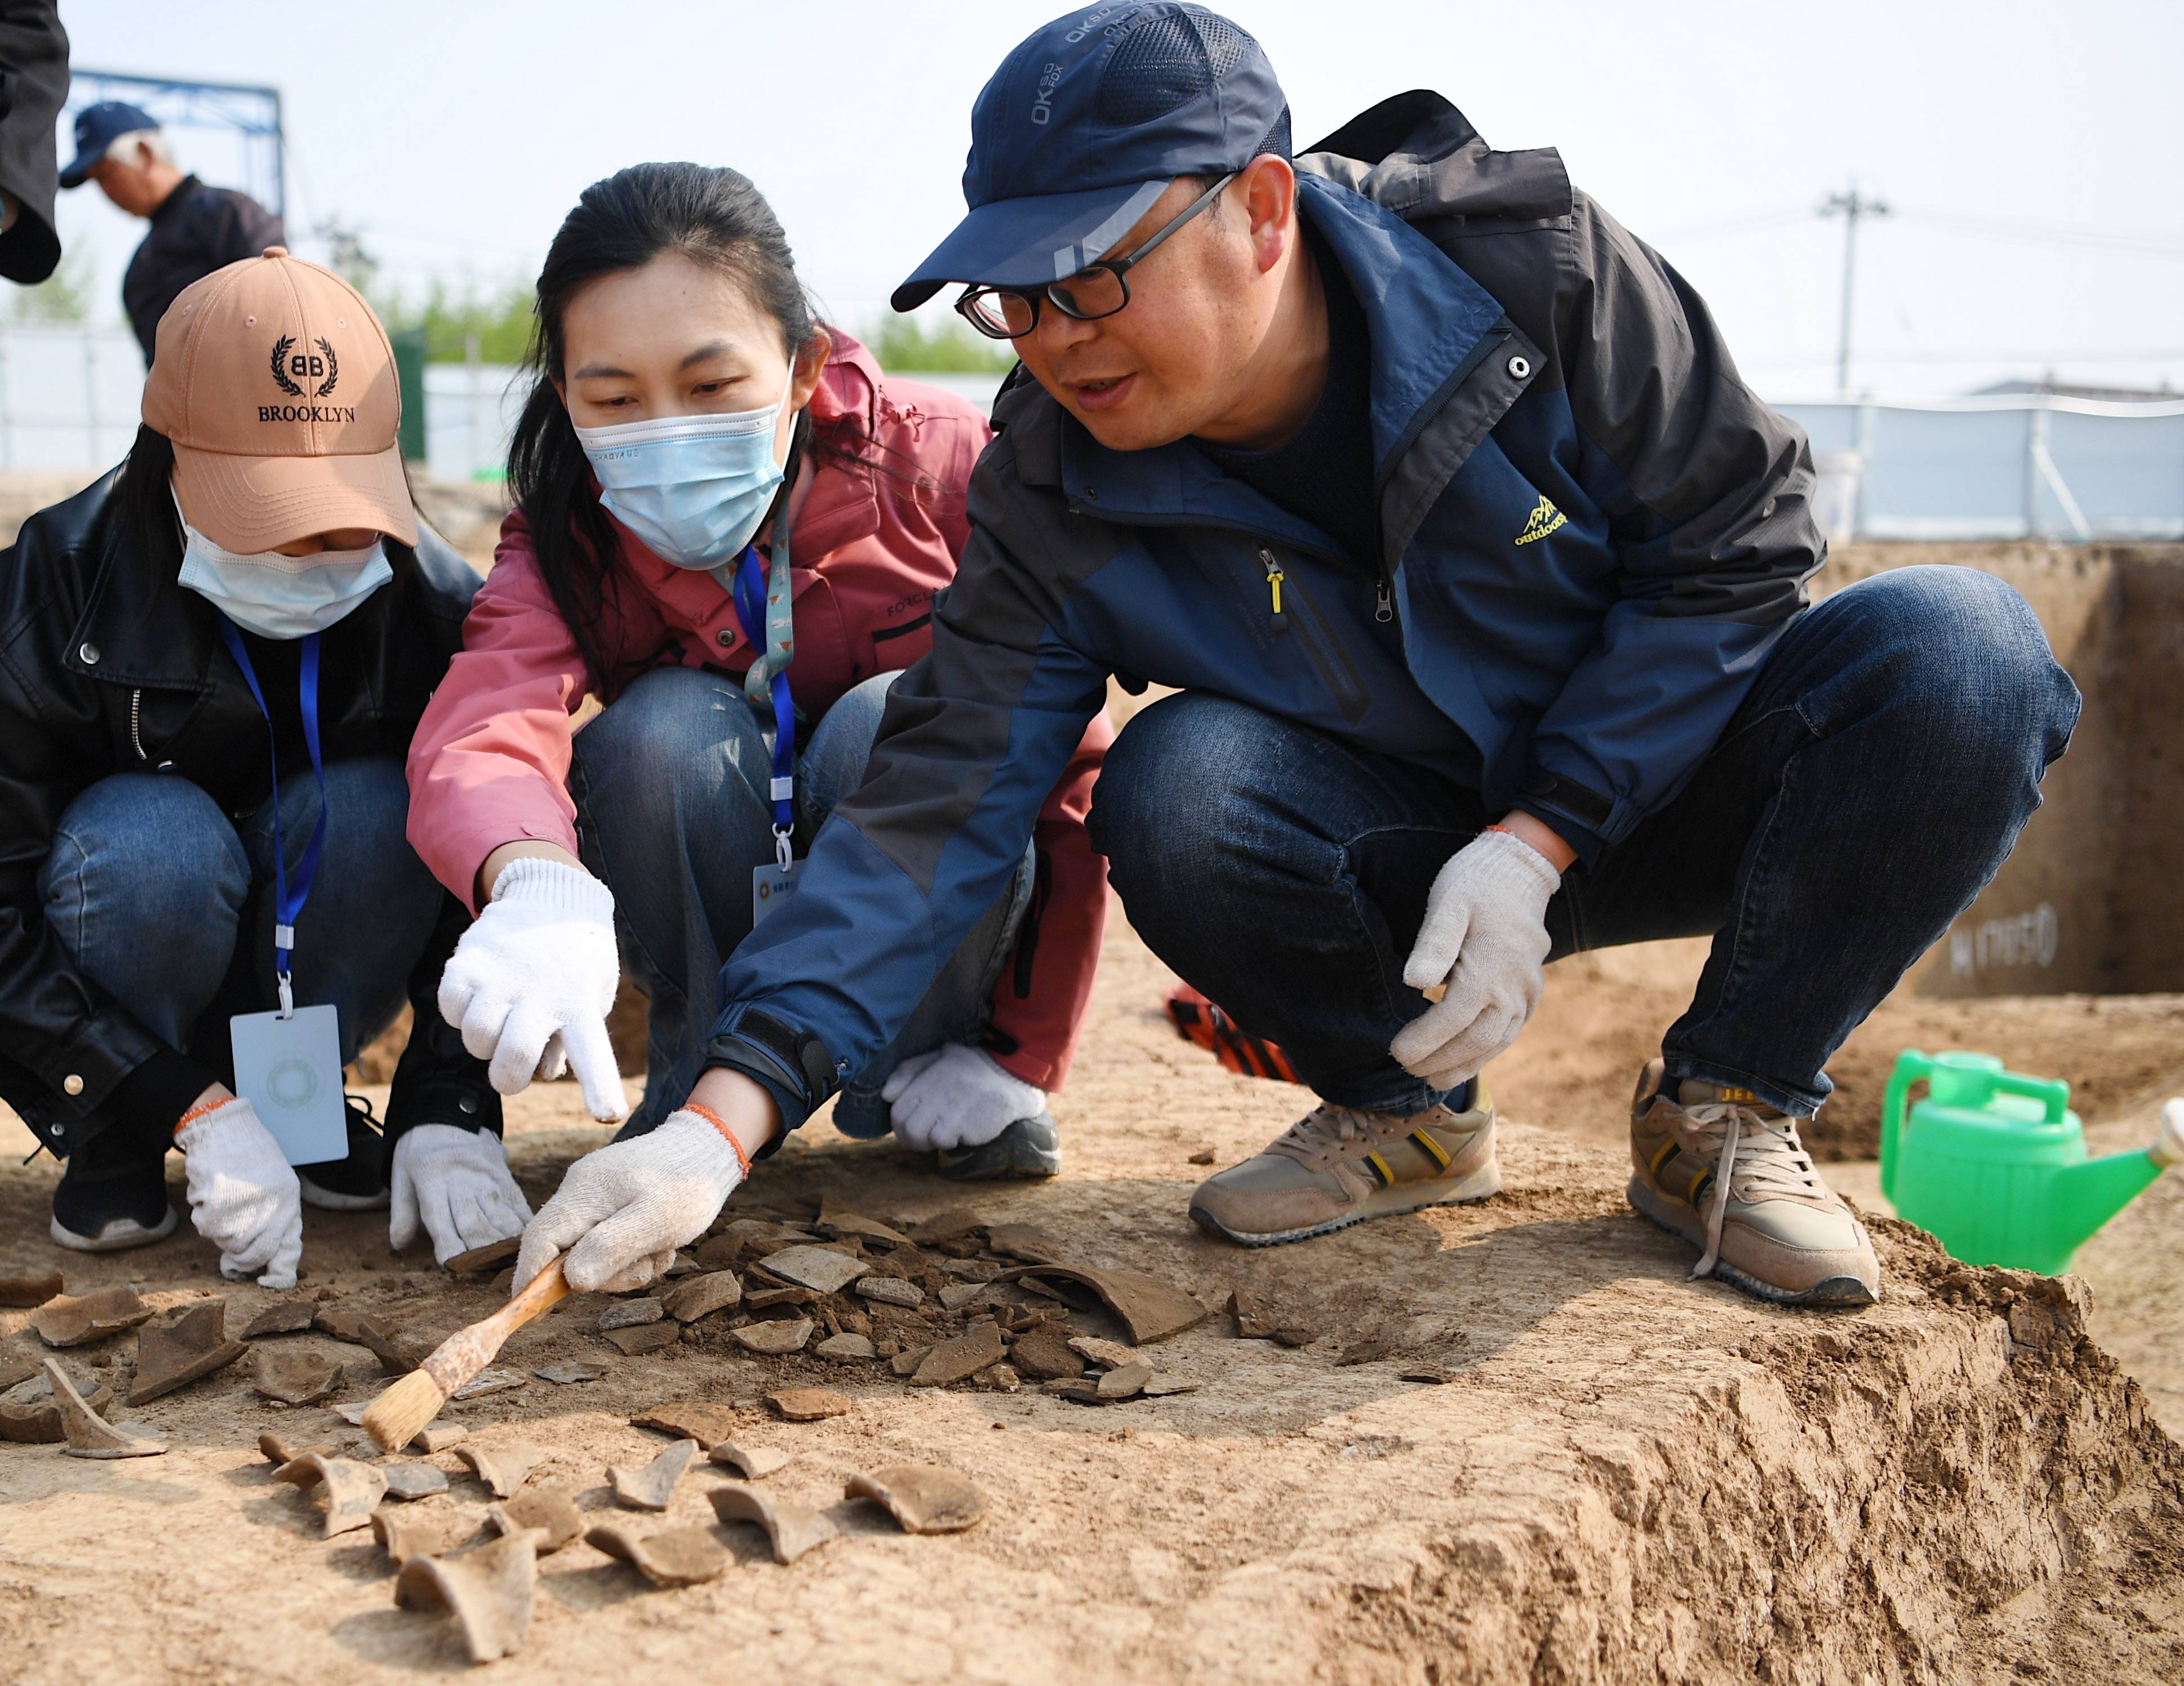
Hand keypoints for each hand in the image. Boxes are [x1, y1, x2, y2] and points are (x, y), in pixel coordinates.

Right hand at [176, 1097, 304, 1288]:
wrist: (226, 1128)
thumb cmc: (253, 1156)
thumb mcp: (279, 1185)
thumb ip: (276, 1217)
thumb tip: (270, 1255)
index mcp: (290, 1203)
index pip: (288, 1249)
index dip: (279, 1272)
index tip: (269, 1283)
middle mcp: (270, 1208)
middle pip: (252, 1254)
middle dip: (240, 1256)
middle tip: (233, 1246)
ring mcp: (242, 1207)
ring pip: (225, 1240)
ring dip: (221, 1228)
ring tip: (226, 1200)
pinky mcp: (215, 1203)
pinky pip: (205, 1225)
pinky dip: (205, 1214)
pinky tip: (212, 1192)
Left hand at [389, 1124, 534, 1265]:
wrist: (447, 1114)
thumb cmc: (419, 1151)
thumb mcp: (401, 1177)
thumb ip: (402, 1213)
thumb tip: (399, 1246)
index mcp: (431, 1179)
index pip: (441, 1221)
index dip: (449, 1247)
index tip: (453, 1267)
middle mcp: (462, 1179)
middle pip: (474, 1222)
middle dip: (479, 1251)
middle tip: (483, 1273)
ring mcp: (486, 1176)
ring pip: (499, 1214)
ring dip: (502, 1242)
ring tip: (505, 1263)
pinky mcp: (504, 1175)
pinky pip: (516, 1202)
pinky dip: (521, 1223)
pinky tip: (523, 1240)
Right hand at [439, 856, 627, 1120]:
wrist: (551, 894)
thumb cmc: (575, 962)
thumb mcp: (591, 996)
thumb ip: (572, 1040)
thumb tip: (545, 1071)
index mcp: (581, 1004)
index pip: (595, 1054)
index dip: (600, 1088)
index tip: (607, 1115)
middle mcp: (541, 992)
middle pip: (513, 1062)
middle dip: (508, 1079)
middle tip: (512, 1069)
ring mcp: (501, 977)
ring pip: (476, 1040)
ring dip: (484, 1044)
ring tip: (500, 1020)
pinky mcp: (467, 963)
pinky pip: (451, 1011)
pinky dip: (460, 1014)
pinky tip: (480, 997)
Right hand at [513, 1110, 744, 1293]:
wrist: (711, 1148)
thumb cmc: (688, 1182)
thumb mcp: (657, 1219)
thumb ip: (612, 1247)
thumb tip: (572, 1281)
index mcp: (583, 1192)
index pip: (539, 1239)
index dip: (529, 1278)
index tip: (529, 1313)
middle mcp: (580, 1193)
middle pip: (565, 1252)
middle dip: (605, 1272)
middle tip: (646, 1264)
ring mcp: (595, 1198)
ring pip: (592, 1253)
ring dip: (628, 1264)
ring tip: (661, 1247)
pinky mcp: (612, 1204)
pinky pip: (612, 1243)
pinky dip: (636, 1252)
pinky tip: (662, 1241)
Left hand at [881, 1043, 1045, 1150]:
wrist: (1011, 1079)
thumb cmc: (970, 1069)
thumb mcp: (938, 1057)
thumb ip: (909, 1071)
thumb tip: (886, 1094)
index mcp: (927, 1076)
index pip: (897, 1109)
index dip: (900, 1123)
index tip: (912, 1125)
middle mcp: (937, 1093)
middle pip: (907, 1128)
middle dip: (912, 1138)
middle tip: (926, 1136)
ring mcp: (952, 1111)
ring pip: (924, 1139)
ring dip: (930, 1141)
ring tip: (944, 1133)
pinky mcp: (968, 1127)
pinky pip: (946, 1142)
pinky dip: (951, 1141)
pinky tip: (963, 1130)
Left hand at [1389, 826, 1561, 1088]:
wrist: (1519, 871)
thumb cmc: (1475, 883)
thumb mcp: (1448, 902)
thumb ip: (1434, 944)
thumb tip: (1415, 984)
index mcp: (1491, 967)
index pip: (1453, 1018)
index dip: (1424, 1040)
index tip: (1396, 1052)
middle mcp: (1515, 988)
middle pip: (1476, 1040)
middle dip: (1440, 1062)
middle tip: (1406, 1070)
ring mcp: (1528, 993)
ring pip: (1496, 1043)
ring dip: (1463, 1065)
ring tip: (1431, 1078)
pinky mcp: (1531, 994)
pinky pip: (1509, 1033)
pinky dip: (1484, 1052)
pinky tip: (1462, 1061)